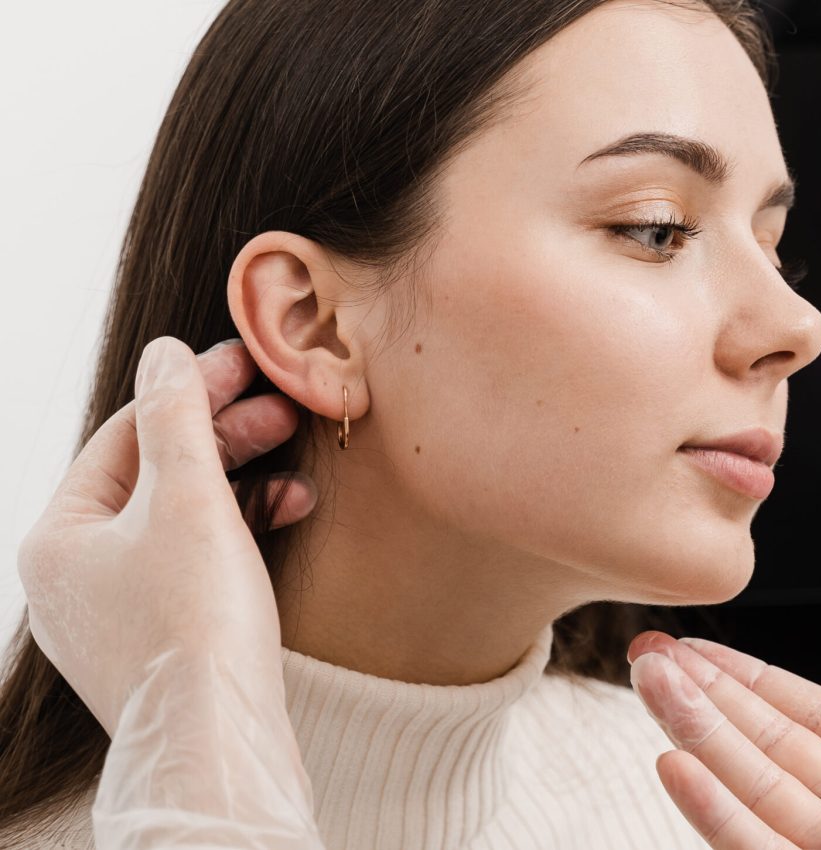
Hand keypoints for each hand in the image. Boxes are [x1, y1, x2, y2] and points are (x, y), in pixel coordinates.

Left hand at [16, 336, 316, 738]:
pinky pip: (194, 557)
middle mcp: (75, 571)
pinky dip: (239, 530)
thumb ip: (177, 417)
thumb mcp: (189, 499)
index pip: (128, 434)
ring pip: (180, 515)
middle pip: (156, 473)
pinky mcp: (159, 631)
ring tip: (296, 465)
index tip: (250, 365)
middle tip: (281, 409)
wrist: (219, 741)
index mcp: (59, 535)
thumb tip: (163, 352)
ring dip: (241, 481)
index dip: (194, 392)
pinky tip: (289, 513)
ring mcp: (115, 606)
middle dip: (224, 437)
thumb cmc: (196, 622)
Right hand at [627, 592, 820, 848]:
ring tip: (647, 681)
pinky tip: (674, 766)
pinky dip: (717, 814)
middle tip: (646, 653)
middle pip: (765, 746)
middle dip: (703, 697)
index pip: (806, 715)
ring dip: (695, 737)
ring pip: (754, 792)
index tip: (695, 646)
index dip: (747, 677)